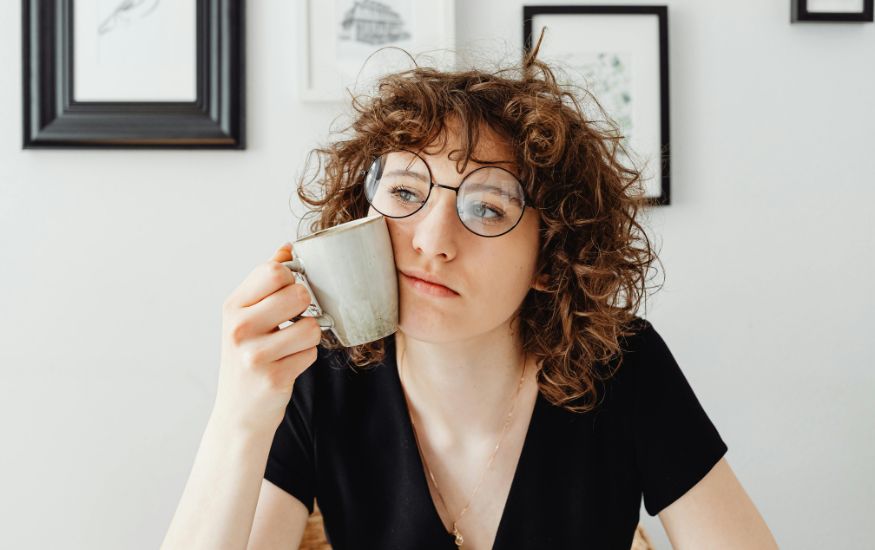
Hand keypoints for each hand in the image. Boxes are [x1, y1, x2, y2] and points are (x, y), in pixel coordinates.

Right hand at [211, 243, 321, 435]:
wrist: (238, 413)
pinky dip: (305, 358)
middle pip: (298, 293)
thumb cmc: (247, 357)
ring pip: (311, 326)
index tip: (287, 294)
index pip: (274, 271)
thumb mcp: (246, 317)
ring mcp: (255, 354)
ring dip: (309, 336)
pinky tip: (287, 365)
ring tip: (290, 346)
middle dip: (305, 308)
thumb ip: (265, 281)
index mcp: (233, 307)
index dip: (291, 279)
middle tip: (291, 322)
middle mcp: (238, 328)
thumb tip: (287, 247)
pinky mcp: (274, 377)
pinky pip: (311, 353)